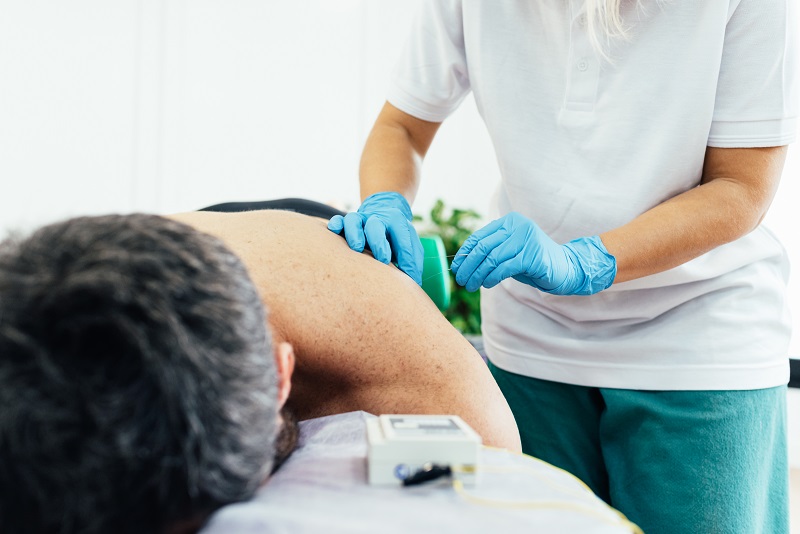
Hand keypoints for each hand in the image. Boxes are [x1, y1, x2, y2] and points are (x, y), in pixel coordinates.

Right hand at [328, 192, 423, 284]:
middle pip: (375, 225)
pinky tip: (334, 231)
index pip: (401, 237)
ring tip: (357, 248)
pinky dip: (335, 225)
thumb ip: (413, 261)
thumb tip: (413, 282)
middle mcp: (376, 218)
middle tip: (383, 259)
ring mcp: (360, 219)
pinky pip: (338, 220)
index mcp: (396, 222)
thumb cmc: (396, 236)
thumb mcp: (410, 245)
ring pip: (354, 220)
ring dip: (354, 234)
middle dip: (378, 242)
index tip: (405, 272)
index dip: (404, 256)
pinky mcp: (345, 222)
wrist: (383, 212)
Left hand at [450, 212, 615, 294]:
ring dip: (478, 274)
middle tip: (461, 280)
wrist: (565, 268)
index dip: (464, 253)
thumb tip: (462, 263)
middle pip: (484, 247)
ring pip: (492, 258)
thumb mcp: (508, 253)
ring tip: (471, 286)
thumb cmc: (532, 262)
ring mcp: (526, 239)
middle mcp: (518, 226)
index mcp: (510, 222)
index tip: (456, 267)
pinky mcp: (533, 254)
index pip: (479, 236)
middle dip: (469, 265)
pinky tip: (487, 284)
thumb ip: (490, 252)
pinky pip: (504, 267)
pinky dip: (492, 277)